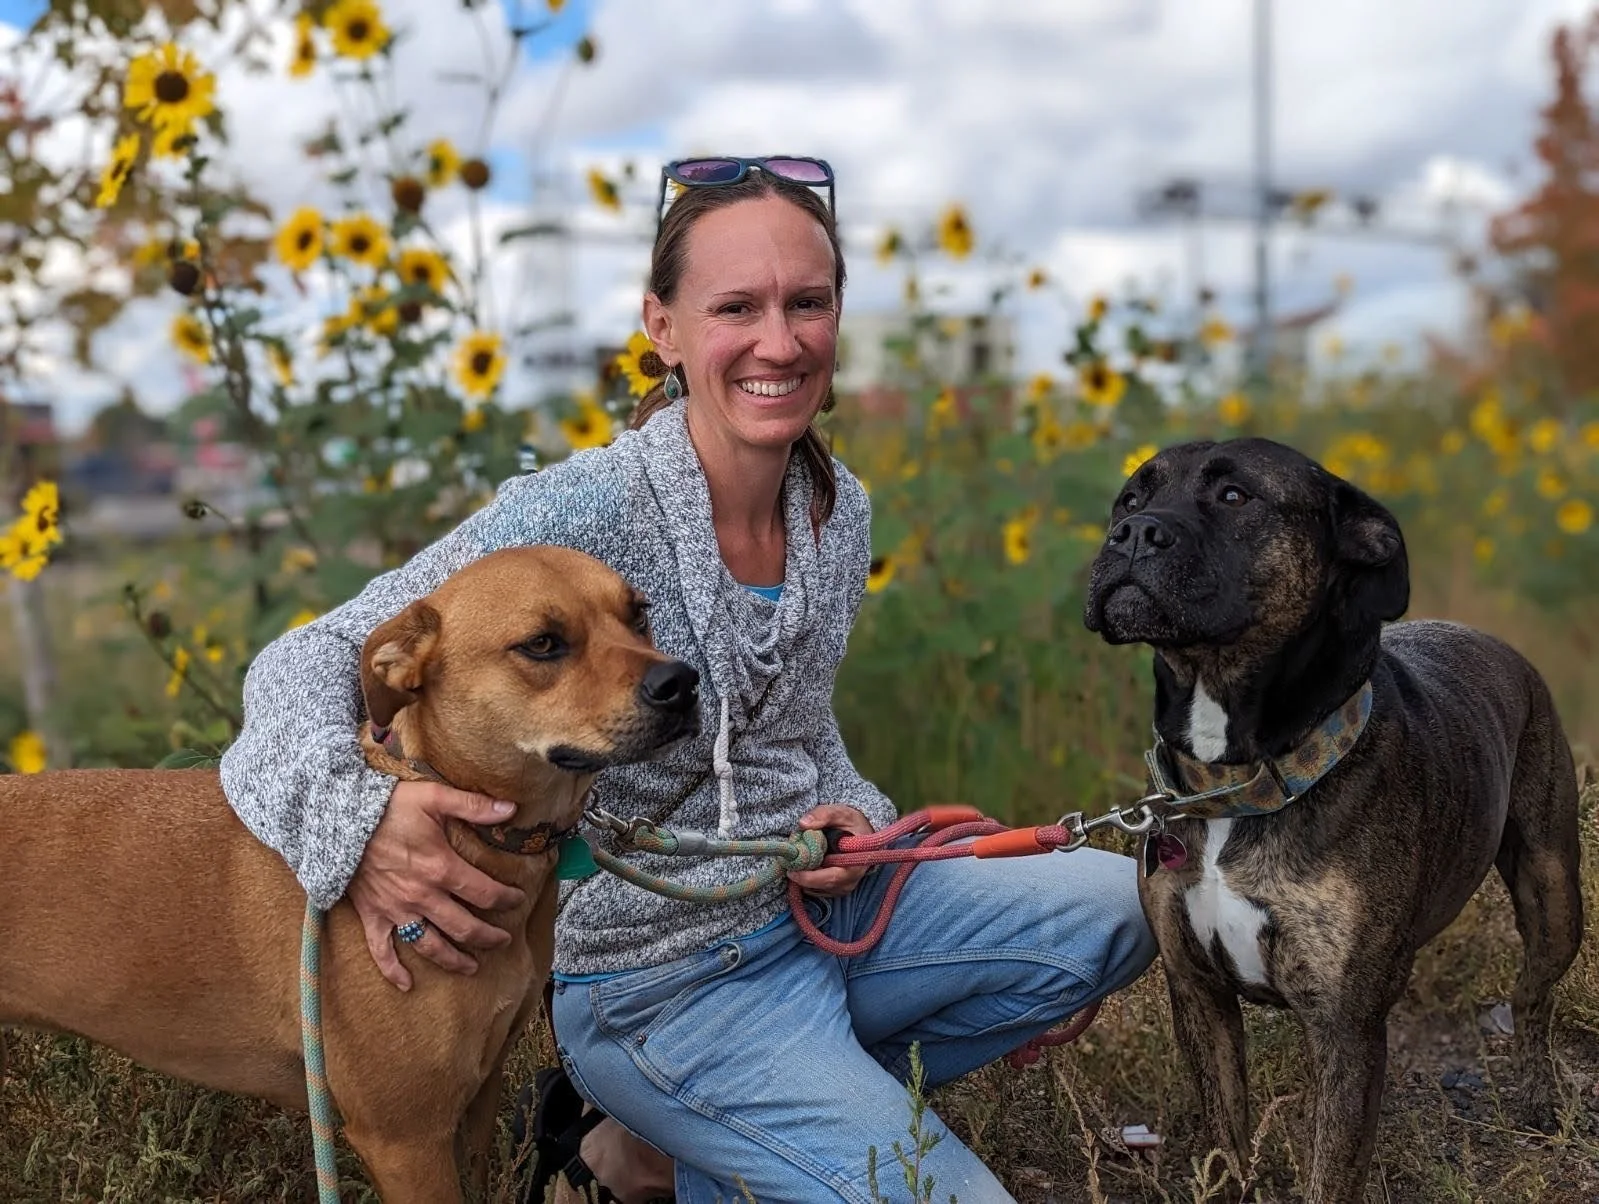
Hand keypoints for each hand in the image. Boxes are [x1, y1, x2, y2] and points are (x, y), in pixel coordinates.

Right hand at [347, 779, 528, 989]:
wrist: (340, 820)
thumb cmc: (389, 807)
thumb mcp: (435, 798)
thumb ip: (475, 806)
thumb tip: (512, 808)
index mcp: (442, 869)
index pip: (485, 893)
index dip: (506, 899)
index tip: (517, 899)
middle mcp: (423, 897)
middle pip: (464, 927)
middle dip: (488, 937)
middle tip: (503, 941)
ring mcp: (397, 910)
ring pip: (431, 946)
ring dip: (453, 960)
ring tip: (471, 967)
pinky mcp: (373, 915)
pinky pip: (382, 951)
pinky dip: (393, 971)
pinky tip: (406, 985)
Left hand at [788, 804, 874, 897]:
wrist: (863, 832)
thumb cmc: (853, 823)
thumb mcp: (841, 813)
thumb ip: (823, 815)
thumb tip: (803, 824)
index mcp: (855, 866)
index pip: (830, 878)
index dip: (809, 878)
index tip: (791, 871)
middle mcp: (850, 882)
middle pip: (820, 886)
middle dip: (801, 876)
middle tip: (788, 863)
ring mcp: (843, 887)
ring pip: (816, 889)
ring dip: (803, 878)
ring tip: (797, 860)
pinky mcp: (836, 889)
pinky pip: (816, 889)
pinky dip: (807, 879)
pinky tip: (805, 864)